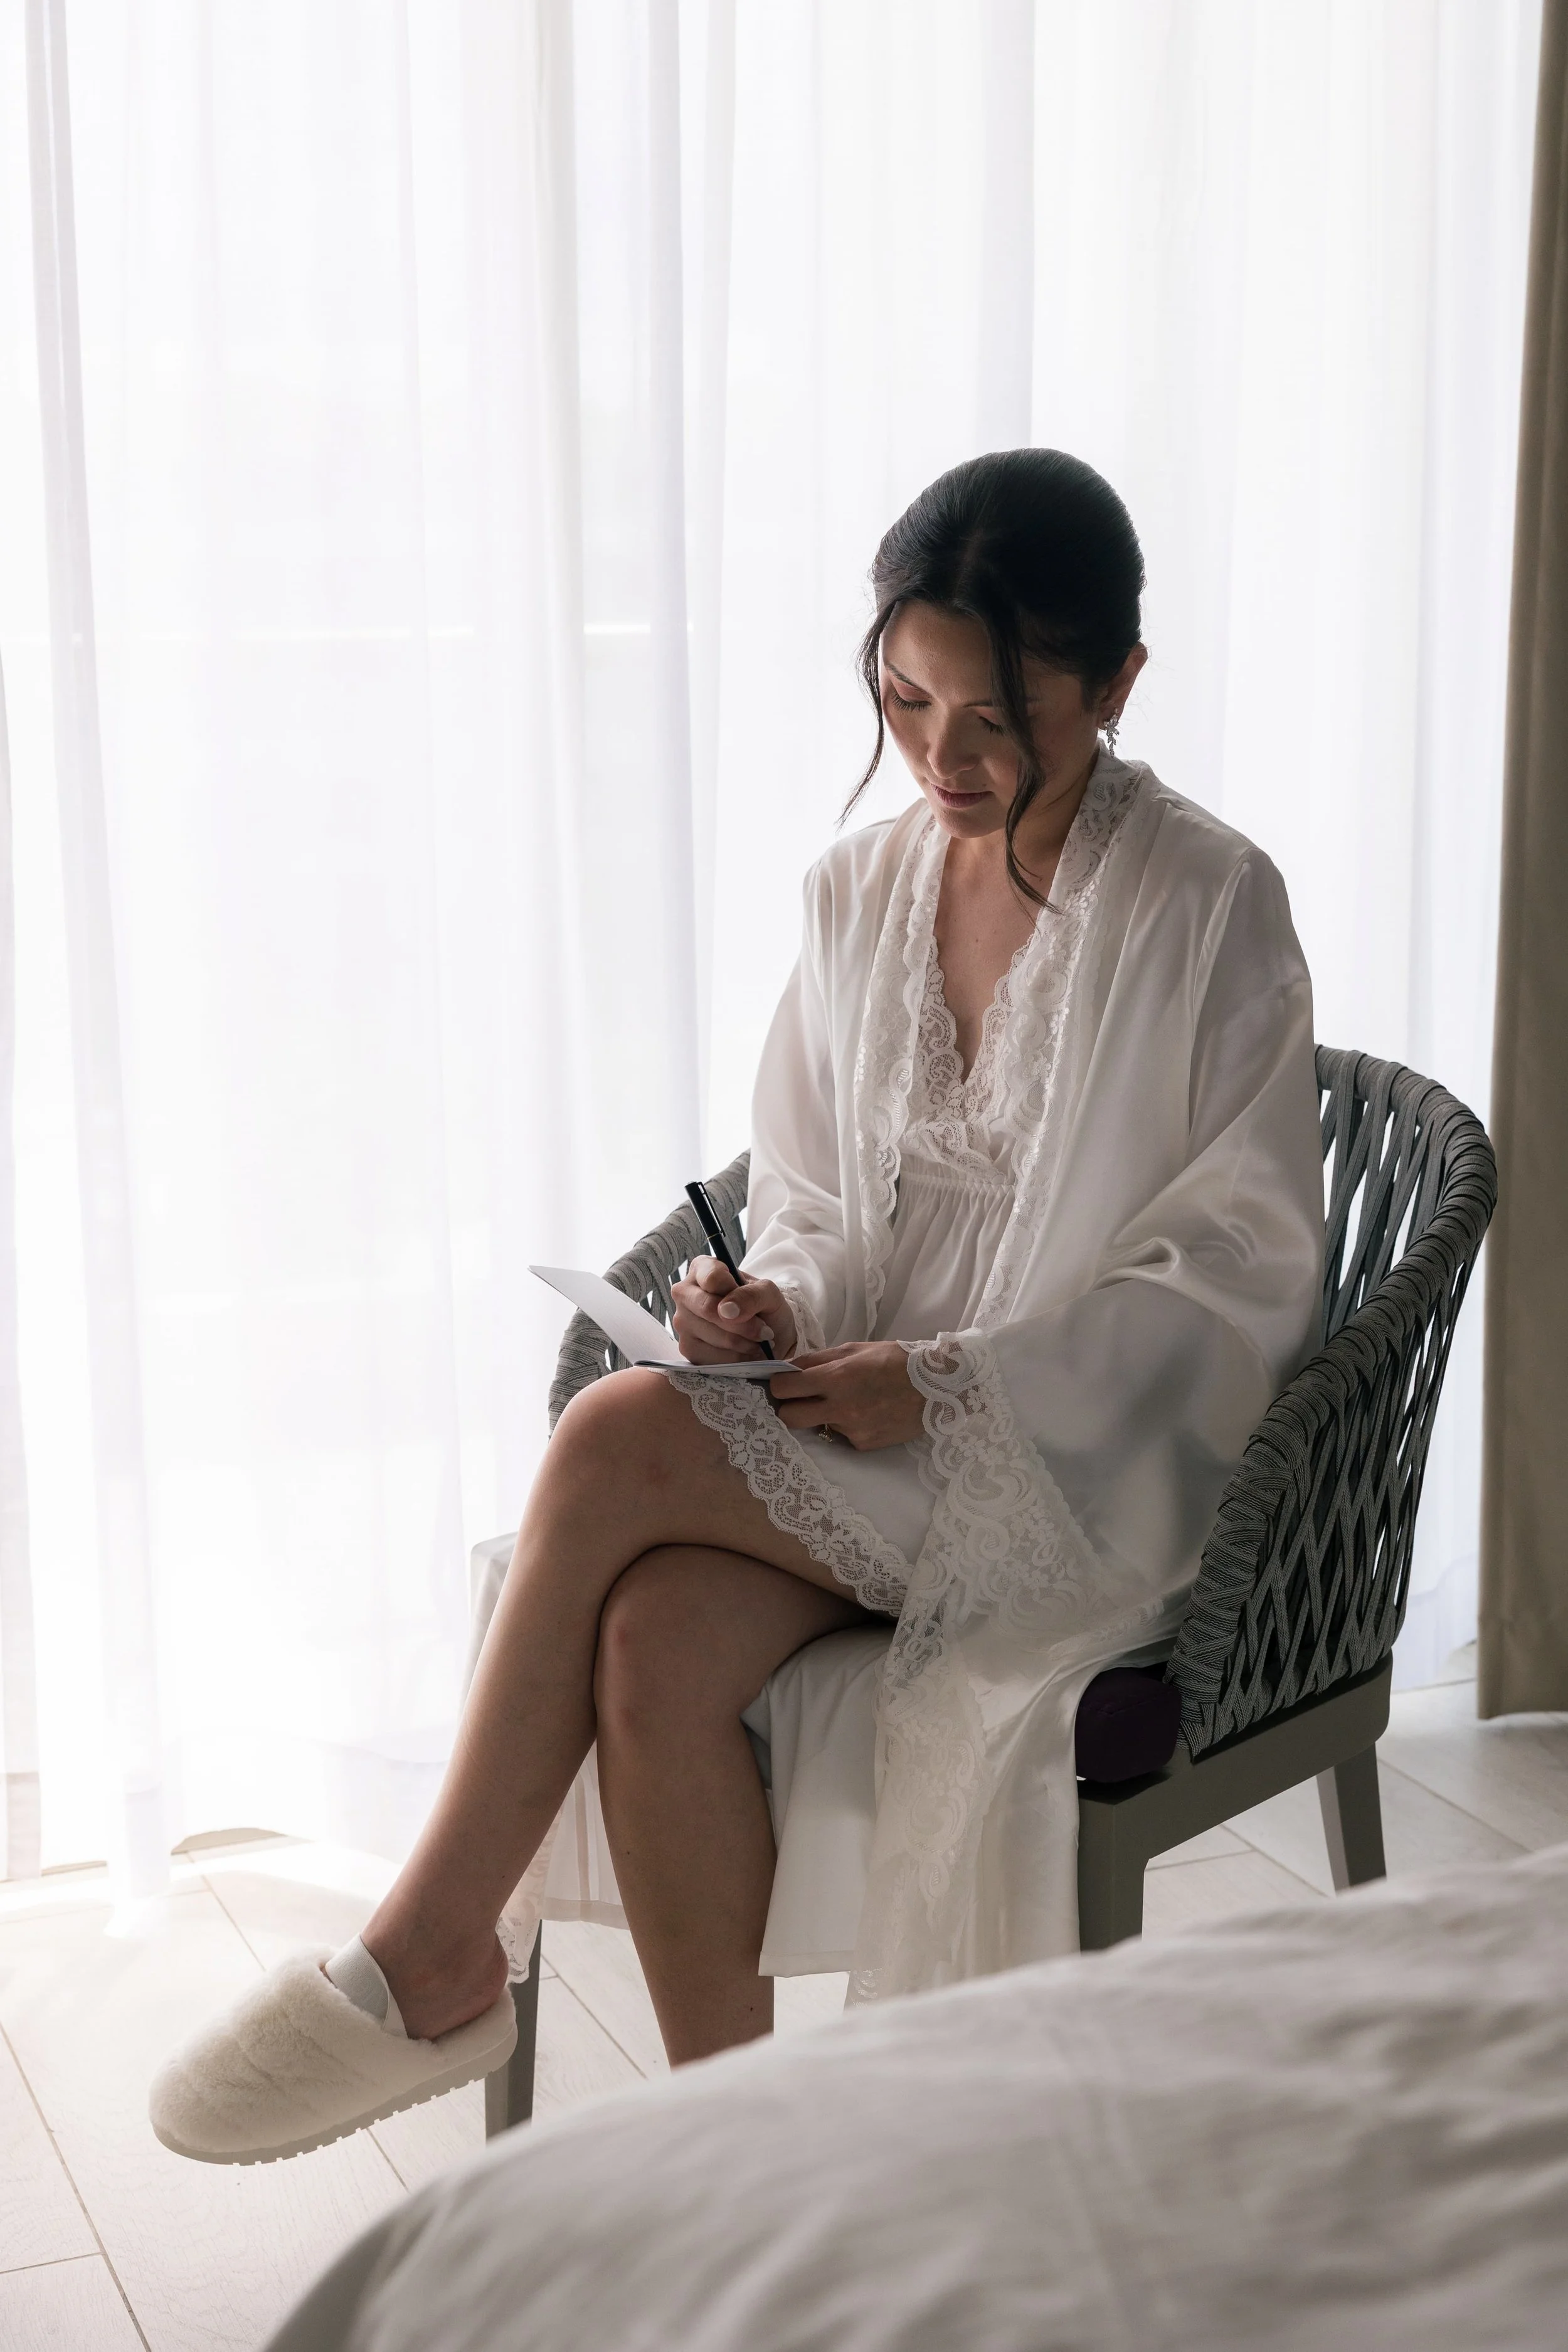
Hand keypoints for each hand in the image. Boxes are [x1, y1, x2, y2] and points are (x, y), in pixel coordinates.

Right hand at [671, 1257, 797, 1363]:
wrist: (767, 1335)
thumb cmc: (764, 1307)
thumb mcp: (768, 1293)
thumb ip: (751, 1295)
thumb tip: (726, 1310)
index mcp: (702, 1269)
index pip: (711, 1277)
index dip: (734, 1292)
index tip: (753, 1303)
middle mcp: (685, 1293)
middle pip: (708, 1308)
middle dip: (743, 1324)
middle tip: (765, 1331)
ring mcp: (682, 1322)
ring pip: (714, 1335)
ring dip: (744, 1343)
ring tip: (758, 1341)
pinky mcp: (687, 1348)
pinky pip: (713, 1357)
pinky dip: (737, 1358)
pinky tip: (745, 1352)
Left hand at [768, 1342, 925, 1449]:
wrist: (938, 1386)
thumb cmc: (895, 1360)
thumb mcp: (855, 1349)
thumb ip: (818, 1359)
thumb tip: (789, 1368)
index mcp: (836, 1378)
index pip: (784, 1388)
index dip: (778, 1384)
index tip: (785, 1382)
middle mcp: (839, 1408)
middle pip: (788, 1418)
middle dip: (788, 1407)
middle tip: (800, 1399)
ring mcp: (851, 1430)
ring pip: (819, 1425)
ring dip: (825, 1414)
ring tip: (852, 1401)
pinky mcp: (864, 1445)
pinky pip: (843, 1435)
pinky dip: (849, 1424)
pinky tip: (869, 1412)